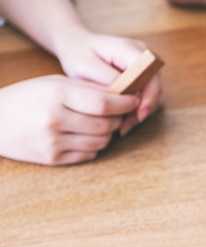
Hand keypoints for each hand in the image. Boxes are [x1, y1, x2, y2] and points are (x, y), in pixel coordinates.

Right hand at [0, 75, 138, 164]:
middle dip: (118, 119)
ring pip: (101, 142)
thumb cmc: (27, 97)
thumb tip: (122, 94)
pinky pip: (89, 154)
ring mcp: (53, 142)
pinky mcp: (53, 159)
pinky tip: (85, 136)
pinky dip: (94, 145)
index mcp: (56, 95)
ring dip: (108, 133)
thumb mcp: (53, 83)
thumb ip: (86, 89)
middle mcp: (55, 120)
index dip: (125, 104)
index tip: (133, 101)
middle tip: (119, 113)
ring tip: (100, 124)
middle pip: (106, 125)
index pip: (104, 104)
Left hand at [56, 31, 161, 134]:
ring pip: (153, 93)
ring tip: (122, 126)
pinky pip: (146, 95)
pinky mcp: (142, 76)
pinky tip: (122, 120)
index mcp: (130, 49)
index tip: (139, 113)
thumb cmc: (79, 55)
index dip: (149, 94)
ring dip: (140, 111)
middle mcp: (143, 55)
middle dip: (145, 108)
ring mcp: (145, 65)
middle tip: (126, 126)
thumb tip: (126, 94)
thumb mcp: (86, 65)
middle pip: (155, 85)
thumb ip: (107, 78)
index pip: (151, 72)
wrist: (76, 46)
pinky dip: (136, 109)